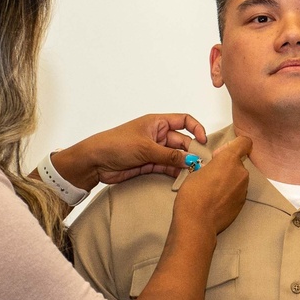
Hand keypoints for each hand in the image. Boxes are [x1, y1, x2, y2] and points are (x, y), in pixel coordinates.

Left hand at [51, 114, 207, 190]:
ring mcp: (154, 150)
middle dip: (192, 152)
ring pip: (176, 156)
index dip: (196, 129)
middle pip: (182, 142)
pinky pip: (167, 167)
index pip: (183, 121)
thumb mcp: (146, 148)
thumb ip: (169, 155)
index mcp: (157, 122)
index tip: (203, 141)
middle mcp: (158, 135)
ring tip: (194, 174)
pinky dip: (175, 172)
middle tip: (201, 164)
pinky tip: (182, 178)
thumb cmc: (116, 144)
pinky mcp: (149, 164)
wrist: (96, 162)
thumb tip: (190, 160)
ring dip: (184, 164)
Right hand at [173, 135, 250, 234]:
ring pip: (238, 179)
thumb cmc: (192, 196)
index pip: (244, 142)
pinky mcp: (242, 203)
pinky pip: (237, 193)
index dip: (234, 145)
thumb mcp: (195, 173)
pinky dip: (229, 194)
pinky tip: (215, 201)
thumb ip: (210, 167)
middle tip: (211, 176)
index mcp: (229, 159)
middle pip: (238, 163)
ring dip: (228, 181)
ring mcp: (243, 189)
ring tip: (212, 191)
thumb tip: (214, 169)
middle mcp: (241, 172)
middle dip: (227, 167)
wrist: (197, 223)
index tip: (221, 153)